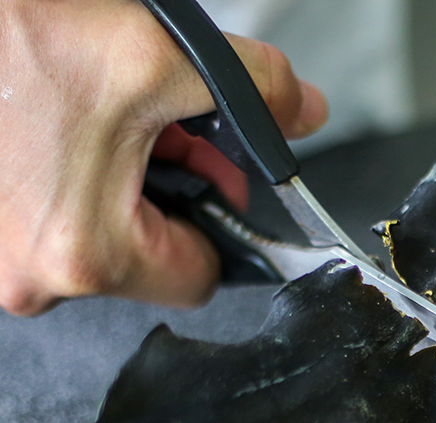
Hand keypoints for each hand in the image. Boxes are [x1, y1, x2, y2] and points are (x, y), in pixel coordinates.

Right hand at [0, 0, 326, 315]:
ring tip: (97, 122)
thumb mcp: (156, 53)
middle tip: (155, 132)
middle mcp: (30, 276)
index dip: (219, 221)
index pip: (199, 279)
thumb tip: (304, 111)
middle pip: (149, 260)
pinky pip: (45, 225)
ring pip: (96, 240)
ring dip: (115, 185)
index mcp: (86, 253)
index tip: (212, 176)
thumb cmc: (12, 29)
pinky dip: (66, 183)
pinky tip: (59, 132)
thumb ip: (254, 91)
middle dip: (167, 195)